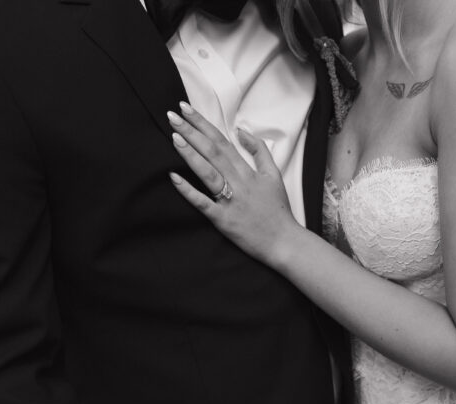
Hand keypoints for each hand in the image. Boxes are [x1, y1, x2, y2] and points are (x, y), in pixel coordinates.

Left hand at [167, 103, 300, 267]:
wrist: (284, 242)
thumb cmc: (278, 210)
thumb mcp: (274, 175)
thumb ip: (259, 151)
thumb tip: (242, 131)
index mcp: (247, 171)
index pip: (222, 141)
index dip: (203, 124)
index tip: (186, 109)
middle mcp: (238, 183)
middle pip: (212, 152)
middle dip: (191, 132)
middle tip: (172, 116)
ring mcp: (230, 201)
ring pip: (208, 173)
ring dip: (190, 154)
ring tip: (174, 137)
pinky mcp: (223, 220)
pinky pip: (203, 204)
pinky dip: (188, 191)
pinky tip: (174, 178)